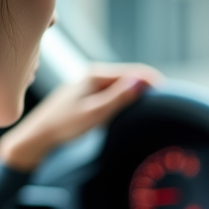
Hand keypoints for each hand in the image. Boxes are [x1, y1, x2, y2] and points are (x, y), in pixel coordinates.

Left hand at [0, 63, 161, 171]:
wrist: (37, 137)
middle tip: (165, 104)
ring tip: (151, 108)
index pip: (134, 72)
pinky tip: (128, 112)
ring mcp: (88, 85)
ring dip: (136, 94)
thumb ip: (119, 97)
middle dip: (147, 87)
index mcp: (95, 75)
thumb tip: (142, 80)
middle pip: (129, 77)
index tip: (171, 96)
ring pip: (120, 86)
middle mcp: (92, 76)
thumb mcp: (95, 113)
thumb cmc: (63, 126)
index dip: (154, 82)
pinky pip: (111, 94)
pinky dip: (124, 100)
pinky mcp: (85, 96)